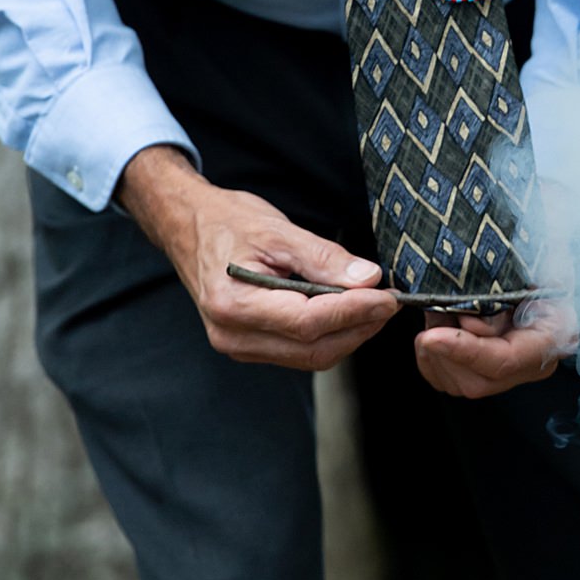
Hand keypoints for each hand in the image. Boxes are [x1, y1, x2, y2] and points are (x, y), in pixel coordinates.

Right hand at [115, 145, 396, 370]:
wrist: (189, 227)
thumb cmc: (229, 222)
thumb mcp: (278, 230)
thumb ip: (324, 258)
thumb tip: (369, 280)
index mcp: (233, 305)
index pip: (307, 322)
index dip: (354, 312)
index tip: (388, 297)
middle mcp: (232, 335)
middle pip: (313, 349)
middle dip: (358, 328)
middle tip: (390, 301)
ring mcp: (238, 346)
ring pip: (310, 357)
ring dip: (348, 335)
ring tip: (374, 306)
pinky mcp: (249, 346)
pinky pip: (298, 352)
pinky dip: (329, 336)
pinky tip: (347, 312)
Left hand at [414, 179, 578, 398]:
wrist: (530, 229)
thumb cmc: (532, 232)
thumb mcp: (529, 241)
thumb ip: (512, 267)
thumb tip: (483, 299)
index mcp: (557, 330)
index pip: (506, 359)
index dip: (466, 350)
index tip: (430, 335)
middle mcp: (536, 358)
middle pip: (479, 381)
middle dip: (444, 350)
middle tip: (428, 314)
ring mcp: (512, 367)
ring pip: (460, 384)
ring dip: (435, 351)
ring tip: (435, 311)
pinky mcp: (486, 367)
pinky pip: (448, 379)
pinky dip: (431, 357)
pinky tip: (433, 326)